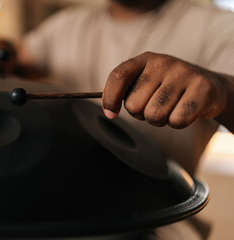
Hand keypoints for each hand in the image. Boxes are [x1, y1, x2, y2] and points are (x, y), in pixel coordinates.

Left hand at [102, 52, 232, 129]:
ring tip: (170, 108)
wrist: (209, 86)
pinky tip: (184, 111)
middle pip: (134, 105)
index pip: (118, 76)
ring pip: (154, 115)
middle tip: (155, 106)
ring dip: (160, 120)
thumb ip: (124, 90)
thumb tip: (108, 109)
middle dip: (141, 113)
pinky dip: (178, 123)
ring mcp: (184, 74)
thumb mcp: (145, 82)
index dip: (110, 98)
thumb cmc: (168, 88)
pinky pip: (177, 120)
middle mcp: (163, 63)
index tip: (111, 113)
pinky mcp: (202, 89)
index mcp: (144, 60)